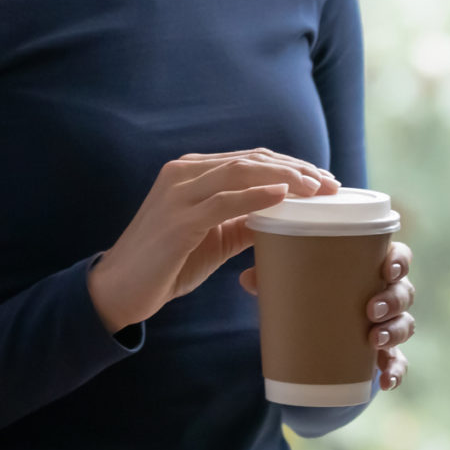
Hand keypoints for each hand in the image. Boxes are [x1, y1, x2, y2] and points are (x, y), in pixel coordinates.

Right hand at [88, 149, 337, 332]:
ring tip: (316, 189)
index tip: (325, 180)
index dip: (291, 165)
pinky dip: (256, 196)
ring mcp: (178, 193)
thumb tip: (284, 217)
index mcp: (192, 171)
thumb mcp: (212, 236)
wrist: (117, 291)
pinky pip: (223, 201)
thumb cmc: (166, 263)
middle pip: (251, 159)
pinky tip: (283, 197)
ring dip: (284, 178)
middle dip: (297, 169)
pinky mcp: (177, 220)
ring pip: (241, 171)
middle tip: (331, 185)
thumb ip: (243, 221)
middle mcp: (184, 173)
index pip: (251, 158)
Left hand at [239, 239, 416, 390]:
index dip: (399, 262)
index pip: (398, 258)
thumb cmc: (314, 294)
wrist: (320, 330)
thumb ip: (276, 277)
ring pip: (405, 325)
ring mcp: (388, 325)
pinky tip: (385, 381)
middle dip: (392, 300)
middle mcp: (387, 295)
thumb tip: (249, 279)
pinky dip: (396, 371)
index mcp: (372, 269)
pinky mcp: (384, 355)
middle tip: (370, 310)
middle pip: (405, 292)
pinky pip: (399, 363)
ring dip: (395, 332)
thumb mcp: (297, 283)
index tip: (385, 269)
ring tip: (374, 340)